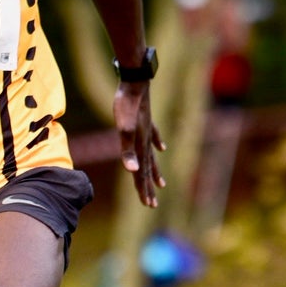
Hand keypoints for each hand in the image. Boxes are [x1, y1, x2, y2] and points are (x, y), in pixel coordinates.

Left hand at [113, 82, 165, 207]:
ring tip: (161, 184)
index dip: (143, 189)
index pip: (141, 173)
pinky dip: (158, 144)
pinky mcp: (147, 120)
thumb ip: (127, 151)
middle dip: (148, 187)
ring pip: (152, 156)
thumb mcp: (123, 129)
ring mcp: (148, 131)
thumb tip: (133, 171)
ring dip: (155, 171)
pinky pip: (154, 137)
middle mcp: (146, 141)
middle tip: (152, 204)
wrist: (135, 81)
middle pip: (148, 169)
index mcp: (140, 146)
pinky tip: (162, 148)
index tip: (148, 204)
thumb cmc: (126, 105)